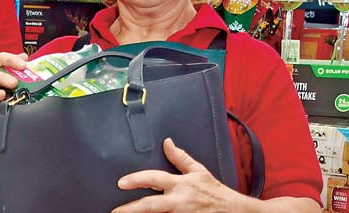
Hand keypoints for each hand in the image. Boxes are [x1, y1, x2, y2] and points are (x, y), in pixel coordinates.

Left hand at [112, 138, 241, 212]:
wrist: (235, 212)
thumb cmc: (214, 191)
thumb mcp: (198, 171)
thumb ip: (180, 158)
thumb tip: (166, 142)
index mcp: (180, 184)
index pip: (154, 179)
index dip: (137, 180)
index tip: (121, 183)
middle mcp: (178, 201)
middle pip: (151, 205)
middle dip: (131, 209)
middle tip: (114, 211)